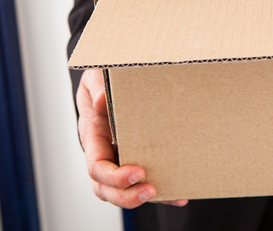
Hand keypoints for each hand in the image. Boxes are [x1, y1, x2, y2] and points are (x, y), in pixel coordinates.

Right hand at [77, 68, 187, 207]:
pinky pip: (143, 180)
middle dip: (126, 195)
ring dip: (143, 197)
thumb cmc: (101, 78)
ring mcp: (119, 157)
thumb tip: (101, 103)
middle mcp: (103, 152)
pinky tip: (179, 195)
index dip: (114, 175)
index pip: (96, 166)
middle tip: (151, 190)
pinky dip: (161, 191)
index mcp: (93, 135)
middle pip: (105, 187)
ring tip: (170, 197)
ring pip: (123, 190)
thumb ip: (97, 86)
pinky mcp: (136, 157)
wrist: (109, 77)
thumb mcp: (95, 75)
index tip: (137, 172)